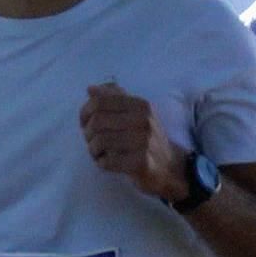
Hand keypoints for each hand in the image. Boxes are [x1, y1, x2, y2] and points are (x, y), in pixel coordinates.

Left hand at [80, 82, 186, 201]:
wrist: (170, 167)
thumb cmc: (147, 138)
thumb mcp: (135, 113)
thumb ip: (114, 99)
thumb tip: (90, 89)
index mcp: (140, 105)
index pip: (100, 101)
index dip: (85, 112)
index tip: (85, 123)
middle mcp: (144, 120)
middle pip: (97, 121)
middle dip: (88, 133)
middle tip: (92, 141)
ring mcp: (143, 142)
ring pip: (100, 141)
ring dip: (93, 150)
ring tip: (99, 153)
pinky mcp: (140, 163)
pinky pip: (107, 161)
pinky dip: (102, 163)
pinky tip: (107, 162)